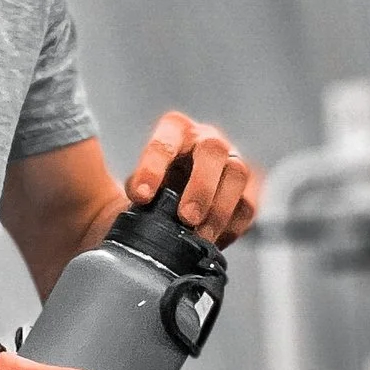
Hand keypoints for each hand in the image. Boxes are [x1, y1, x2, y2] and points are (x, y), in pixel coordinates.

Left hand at [125, 111, 261, 243]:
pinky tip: (214, 239)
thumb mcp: (134, 188)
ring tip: (199, 236)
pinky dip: (234, 223)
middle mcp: (204, 140)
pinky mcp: (245, 190)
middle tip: (185, 218)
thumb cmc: (148, 195)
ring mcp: (230, 162)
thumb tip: (120, 213)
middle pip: (212, 150)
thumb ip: (134, 191)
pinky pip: (249, 204)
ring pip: (237, 174)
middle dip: (200, 186)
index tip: (138, 197)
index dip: (152, 168)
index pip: (164, 142)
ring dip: (219, 207)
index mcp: (174, 130)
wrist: (168, 209)